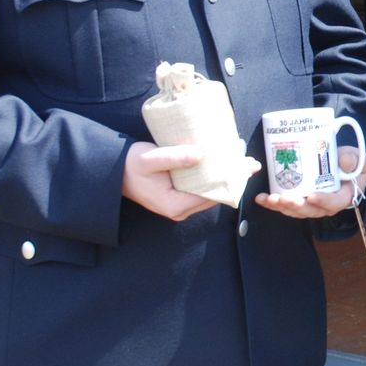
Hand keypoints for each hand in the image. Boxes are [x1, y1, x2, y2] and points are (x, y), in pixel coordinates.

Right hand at [121, 141, 244, 220]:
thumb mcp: (150, 159)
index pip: (211, 195)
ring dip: (226, 178)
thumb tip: (200, 155)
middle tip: (250, 162)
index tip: (243, 166)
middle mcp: (180, 210)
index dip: (230, 181)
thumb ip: (174, 158)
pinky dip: (215, 178)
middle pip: (215, 196)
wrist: (114, 172)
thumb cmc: (131, 165)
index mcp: (175, 205)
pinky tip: (225, 165)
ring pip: (211, 193)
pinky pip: (203, 190)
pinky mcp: (180, 198)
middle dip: (233, 179)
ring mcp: (180, 205)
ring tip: (243, 161)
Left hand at [255, 146, 365, 218]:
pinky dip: (273, 204)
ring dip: (281, 206)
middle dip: (296, 206)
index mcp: (342, 197)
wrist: (341, 166)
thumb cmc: (351, 165)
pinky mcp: (299, 201)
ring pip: (295, 211)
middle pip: (310, 211)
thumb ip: (352, 159)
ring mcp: (311, 205)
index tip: (312, 196)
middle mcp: (325, 205)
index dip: (323, 201)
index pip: (334, 203)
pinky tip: (261, 199)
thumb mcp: (357, 159)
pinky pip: (286, 206)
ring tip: (269, 199)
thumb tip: (344, 161)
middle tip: (284, 198)